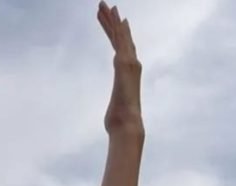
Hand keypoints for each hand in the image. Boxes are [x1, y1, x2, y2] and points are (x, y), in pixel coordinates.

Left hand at [98, 3, 142, 136]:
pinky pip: (120, 41)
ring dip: (112, 19)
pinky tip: (116, 16)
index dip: (117, 34)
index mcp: (127, 72)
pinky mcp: (125, 64)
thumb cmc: (120, 121)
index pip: (120, 48)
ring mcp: (129, 62)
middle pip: (120, 37)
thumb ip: (117, 105)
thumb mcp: (116, 108)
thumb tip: (115, 118)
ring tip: (103, 5)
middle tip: (105, 5)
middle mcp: (131, 64)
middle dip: (112, 21)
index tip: (113, 23)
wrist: (127, 124)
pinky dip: (118, 28)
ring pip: (119, 35)